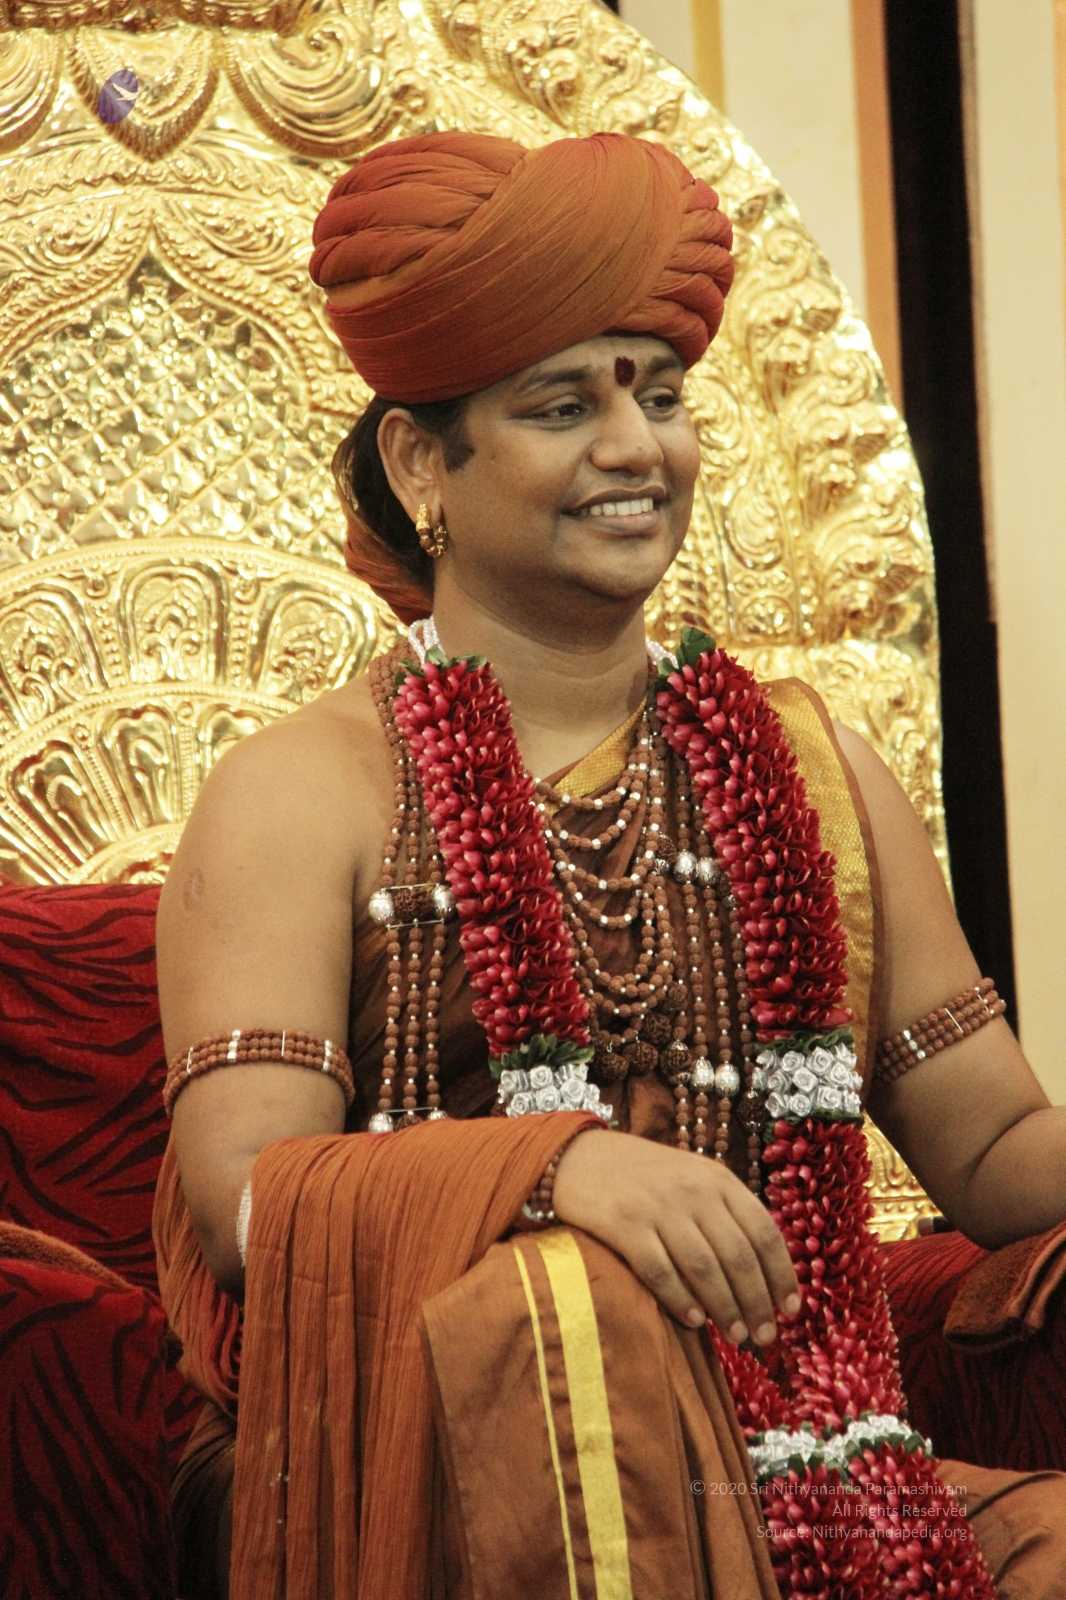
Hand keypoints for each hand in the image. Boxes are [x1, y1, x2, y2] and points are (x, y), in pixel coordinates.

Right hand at [552, 1128, 799, 1345]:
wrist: (579, 1156)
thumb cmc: (645, 1177)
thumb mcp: (693, 1179)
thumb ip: (725, 1214)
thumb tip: (763, 1275)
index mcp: (718, 1179)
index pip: (763, 1231)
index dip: (782, 1274)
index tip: (791, 1310)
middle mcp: (693, 1190)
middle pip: (738, 1256)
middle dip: (757, 1302)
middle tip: (765, 1338)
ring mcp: (658, 1207)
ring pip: (704, 1268)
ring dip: (726, 1309)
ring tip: (737, 1338)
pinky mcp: (624, 1224)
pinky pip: (660, 1271)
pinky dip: (681, 1300)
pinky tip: (695, 1321)